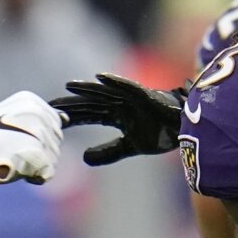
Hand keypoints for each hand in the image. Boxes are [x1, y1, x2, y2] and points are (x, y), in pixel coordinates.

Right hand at [0, 91, 65, 184]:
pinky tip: (18, 170)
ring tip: (13, 158)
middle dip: (39, 150)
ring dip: (36, 164)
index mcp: (31, 101)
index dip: (38, 137)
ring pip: (53, 158)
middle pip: (55, 141)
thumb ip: (36, 116)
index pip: (54, 123)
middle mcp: (39, 114)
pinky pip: (48, 172)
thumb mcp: (8, 115)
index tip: (17, 138)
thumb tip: (66, 119)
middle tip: (13, 150)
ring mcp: (41, 135)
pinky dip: (35, 177)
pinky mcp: (40, 155)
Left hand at [58, 74, 187, 165]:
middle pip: (92, 102)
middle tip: (51, 106)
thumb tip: (84, 158)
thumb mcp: (130, 146)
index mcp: (117, 115)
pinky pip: (128, 87)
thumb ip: (108, 151)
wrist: (186, 129)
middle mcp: (121, 104)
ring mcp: (132, 98)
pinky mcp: (146, 95)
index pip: (89, 115)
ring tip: (69, 85)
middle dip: (73, 103)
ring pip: (105, 92)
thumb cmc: (161, 133)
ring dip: (87, 88)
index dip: (72, 117)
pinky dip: (115, 81)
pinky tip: (100, 78)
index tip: (53, 121)